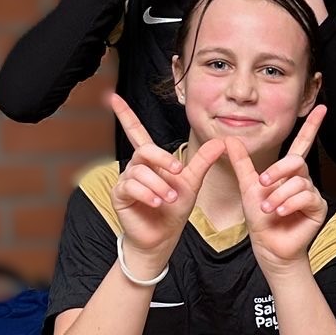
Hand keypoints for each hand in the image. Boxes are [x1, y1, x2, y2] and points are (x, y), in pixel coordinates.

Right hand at [108, 93, 225, 265]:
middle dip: (163, 159)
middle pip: (145, 150)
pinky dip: (147, 193)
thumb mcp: (192, 183)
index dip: (125, 114)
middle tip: (179, 173)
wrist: (163, 237)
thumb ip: (203, 161)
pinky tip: (157, 203)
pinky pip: (131, 186)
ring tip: (170, 199)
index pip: (136, 132)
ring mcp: (126, 180)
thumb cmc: (174, 211)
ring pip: (141, 171)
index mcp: (151, 161)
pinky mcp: (120, 194)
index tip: (113, 97)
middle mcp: (136, 166)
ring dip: (159, 185)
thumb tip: (222, 142)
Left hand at [224, 106, 327, 267]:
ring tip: (269, 209)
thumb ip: (242, 163)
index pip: (302, 143)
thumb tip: (230, 140)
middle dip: (278, 172)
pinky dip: (289, 203)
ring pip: (298, 181)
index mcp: (287, 172)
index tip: (323, 108)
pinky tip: (281, 213)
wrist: (268, 246)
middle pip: (296, 162)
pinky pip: (306, 196)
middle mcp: (302, 179)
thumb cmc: (260, 220)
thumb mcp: (247, 187)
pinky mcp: (318, 208)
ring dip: (278, 195)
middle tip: (263, 184)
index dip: (312, 126)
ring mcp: (312, 193)